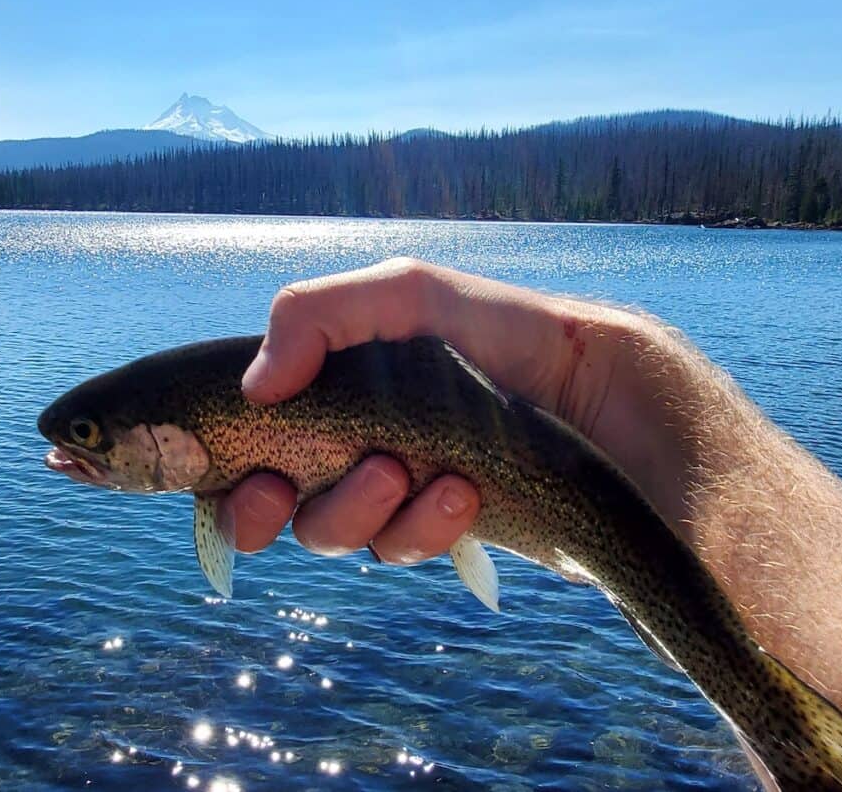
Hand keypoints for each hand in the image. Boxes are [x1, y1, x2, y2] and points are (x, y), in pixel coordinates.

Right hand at [224, 258, 690, 561]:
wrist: (610, 400)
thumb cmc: (513, 338)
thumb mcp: (414, 295)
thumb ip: (322, 313)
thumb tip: (255, 384)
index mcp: (341, 384)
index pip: (260, 432)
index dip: (232, 468)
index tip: (240, 479)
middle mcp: (361, 437)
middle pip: (281, 500)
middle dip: (271, 505)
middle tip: (280, 490)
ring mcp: (404, 489)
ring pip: (335, 530)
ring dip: (354, 507)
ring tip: (404, 468)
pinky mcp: (446, 528)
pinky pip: (401, 547)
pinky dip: (418, 526)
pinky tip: (459, 494)